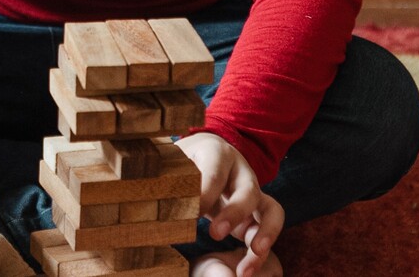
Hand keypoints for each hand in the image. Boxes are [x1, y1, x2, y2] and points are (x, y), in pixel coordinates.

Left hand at [175, 133, 285, 276]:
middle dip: (234, 213)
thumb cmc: (182, 161)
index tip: (191, 212)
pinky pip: (269, 227)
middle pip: (247, 189)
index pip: (214, 170)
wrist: (204, 152)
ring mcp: (253, 191)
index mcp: (215, 152)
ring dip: (263, 234)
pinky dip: (261, 248)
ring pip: (271, 209)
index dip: (205, 193)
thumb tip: (146, 206)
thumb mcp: (171, 162)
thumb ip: (164, 179)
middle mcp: (240, 170)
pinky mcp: (258, 211)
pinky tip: (246, 269)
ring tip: (251, 256)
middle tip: (215, 233)